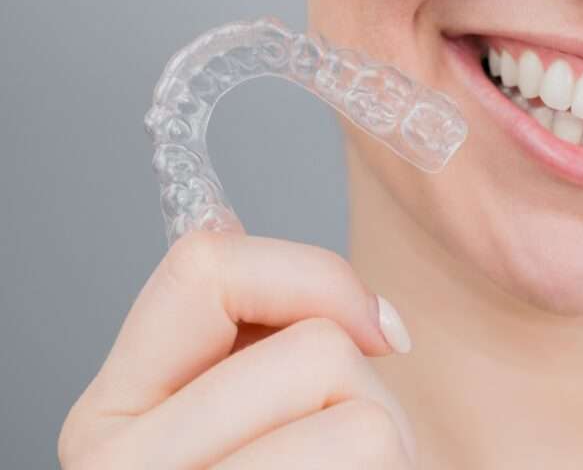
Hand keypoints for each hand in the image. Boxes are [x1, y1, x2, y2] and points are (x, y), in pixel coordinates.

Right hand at [58, 230, 416, 468]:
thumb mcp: (252, 399)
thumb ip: (239, 326)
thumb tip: (226, 222)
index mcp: (114, 413)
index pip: (203, 267)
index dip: (313, 275)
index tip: (370, 327)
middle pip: (314, 353)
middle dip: (363, 391)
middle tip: (339, 448)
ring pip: (361, 419)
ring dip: (382, 443)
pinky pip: (372, 455)